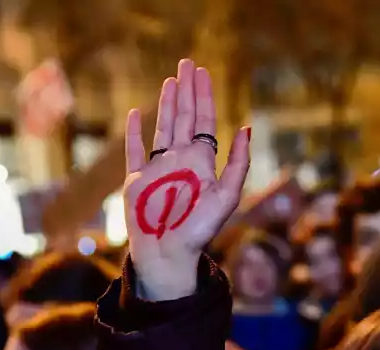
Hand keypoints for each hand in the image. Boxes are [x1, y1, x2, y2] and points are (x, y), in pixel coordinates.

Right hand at [124, 59, 250, 300]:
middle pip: (184, 118)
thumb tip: (246, 127)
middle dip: (186, 91)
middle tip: (187, 64)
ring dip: (166, 104)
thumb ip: (238, 163)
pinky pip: (135, 152)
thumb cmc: (198, 231)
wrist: (168, 255)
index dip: (203, 96)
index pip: (203, 121)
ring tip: (170, 81)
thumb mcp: (226, 196)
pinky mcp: (136, 181)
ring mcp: (157, 170)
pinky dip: (134, 133)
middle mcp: (180, 161)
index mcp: (201, 162)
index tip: (203, 72)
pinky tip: (134, 115)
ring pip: (162, 129)